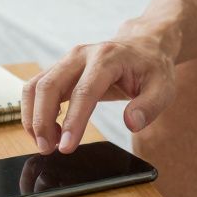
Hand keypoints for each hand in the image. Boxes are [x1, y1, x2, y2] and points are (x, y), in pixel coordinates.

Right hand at [22, 33, 175, 154]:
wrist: (143, 46)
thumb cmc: (151, 68)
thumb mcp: (163, 88)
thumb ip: (149, 106)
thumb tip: (131, 123)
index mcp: (107, 58)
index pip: (84, 91)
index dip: (72, 121)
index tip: (65, 147)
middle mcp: (81, 55)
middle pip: (49, 85)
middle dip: (42, 120)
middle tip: (47, 150)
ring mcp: (67, 60)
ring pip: (36, 86)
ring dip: (33, 117)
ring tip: (45, 143)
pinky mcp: (60, 69)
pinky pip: (36, 88)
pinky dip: (34, 111)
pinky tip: (48, 130)